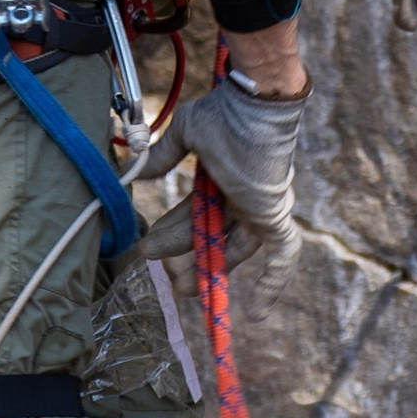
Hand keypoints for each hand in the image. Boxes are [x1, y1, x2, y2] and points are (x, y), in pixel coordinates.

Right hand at [128, 67, 308, 268]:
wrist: (253, 103)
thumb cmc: (225, 112)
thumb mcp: (187, 135)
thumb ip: (164, 155)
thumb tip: (135, 172)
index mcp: (222, 182)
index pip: (195, 217)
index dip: (171, 235)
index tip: (147, 249)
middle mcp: (242, 200)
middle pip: (211, 238)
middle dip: (185, 258)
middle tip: (163, 273)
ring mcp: (259, 210)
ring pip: (232, 252)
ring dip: (207, 271)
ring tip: (180, 287)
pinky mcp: (274, 218)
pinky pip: (281, 257)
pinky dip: (272, 284)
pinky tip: (256, 314)